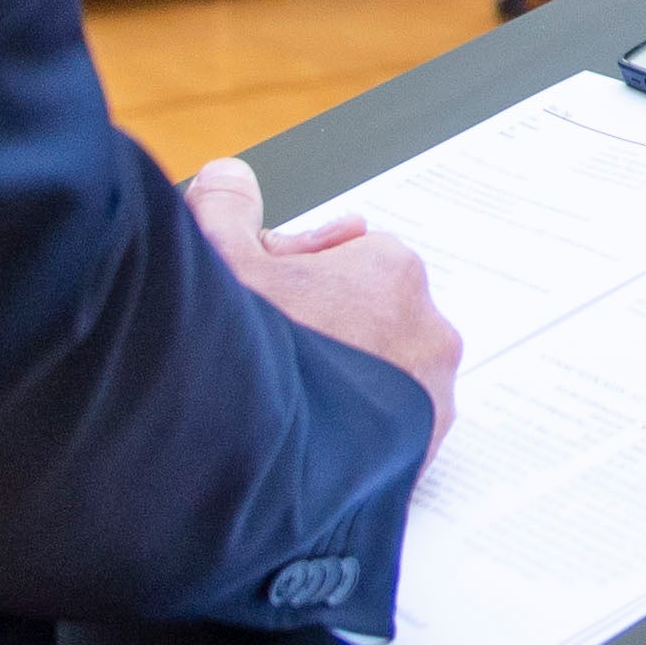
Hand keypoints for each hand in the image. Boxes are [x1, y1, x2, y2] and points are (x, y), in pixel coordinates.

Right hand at [187, 160, 459, 454]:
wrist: (245, 467)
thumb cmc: (239, 357)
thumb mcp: (214, 260)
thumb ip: (224, 208)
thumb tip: (230, 177)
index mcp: (391, 271)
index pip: (347, 257)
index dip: (292, 273)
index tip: (259, 294)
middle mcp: (428, 333)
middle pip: (366, 316)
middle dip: (319, 326)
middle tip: (262, 350)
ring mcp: (431, 403)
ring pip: (379, 376)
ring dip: (337, 381)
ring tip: (276, 401)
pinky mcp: (419, 459)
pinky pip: (385, 434)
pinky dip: (349, 433)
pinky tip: (299, 439)